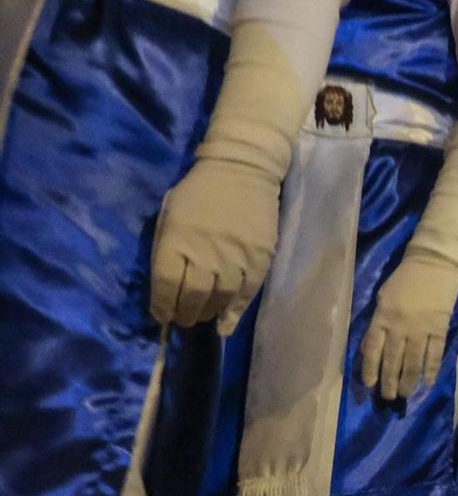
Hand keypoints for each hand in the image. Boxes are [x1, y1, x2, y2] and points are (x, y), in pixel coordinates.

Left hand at [150, 156, 281, 334]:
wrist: (243, 171)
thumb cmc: (199, 192)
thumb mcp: (169, 213)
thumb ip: (166, 247)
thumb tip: (168, 284)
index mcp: (177, 239)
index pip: (167, 285)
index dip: (162, 306)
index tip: (162, 315)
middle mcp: (205, 254)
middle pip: (193, 297)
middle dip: (185, 313)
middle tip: (183, 318)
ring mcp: (235, 259)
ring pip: (220, 300)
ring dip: (208, 313)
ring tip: (203, 316)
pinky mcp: (259, 260)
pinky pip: (246, 294)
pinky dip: (234, 313)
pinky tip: (225, 324)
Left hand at [359, 248, 457, 400]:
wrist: (434, 264)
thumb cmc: (405, 278)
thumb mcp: (383, 296)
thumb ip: (379, 320)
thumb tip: (375, 346)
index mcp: (383, 316)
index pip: (372, 348)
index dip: (369, 369)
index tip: (369, 385)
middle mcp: (400, 326)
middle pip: (392, 360)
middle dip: (389, 381)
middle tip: (388, 397)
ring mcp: (422, 329)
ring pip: (413, 362)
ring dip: (409, 381)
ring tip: (406, 395)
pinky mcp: (440, 328)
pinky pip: (434, 354)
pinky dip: (431, 369)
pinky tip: (427, 382)